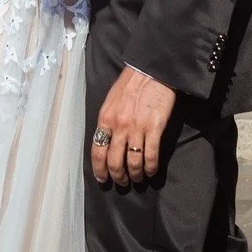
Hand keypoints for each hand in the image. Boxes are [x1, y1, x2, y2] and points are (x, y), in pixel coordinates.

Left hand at [91, 65, 176, 187]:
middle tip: (122, 182)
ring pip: (133, 162)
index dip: (99, 169)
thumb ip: (108, 121)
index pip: (97, 151)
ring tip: (138, 178)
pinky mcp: (154, 128)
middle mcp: (119, 125)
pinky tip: (151, 170)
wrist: (151, 70)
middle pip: (114, 161)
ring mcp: (137, 127)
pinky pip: (151, 156)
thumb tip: (106, 142)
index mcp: (105, 118)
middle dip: (118, 176)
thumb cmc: (131, 84)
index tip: (103, 179)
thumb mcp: (111, 101)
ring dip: (135, 175)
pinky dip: (150, 168)